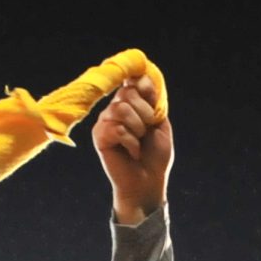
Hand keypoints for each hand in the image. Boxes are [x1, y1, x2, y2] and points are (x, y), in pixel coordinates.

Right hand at [93, 78, 172, 226]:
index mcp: (132, 103)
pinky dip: (130, 142)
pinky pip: (116, 128)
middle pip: (127, 93)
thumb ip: (152, 101)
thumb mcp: (160, 124)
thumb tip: (143, 78)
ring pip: (120, 109)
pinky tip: (132, 152)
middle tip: (147, 131)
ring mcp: (106, 121)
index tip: (150, 98)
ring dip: (138, 128)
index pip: (132, 80)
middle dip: (145, 112)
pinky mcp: (99, 136)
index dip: (143, 85)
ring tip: (139, 142)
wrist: (148, 182)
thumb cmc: (155, 156)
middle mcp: (116, 109)